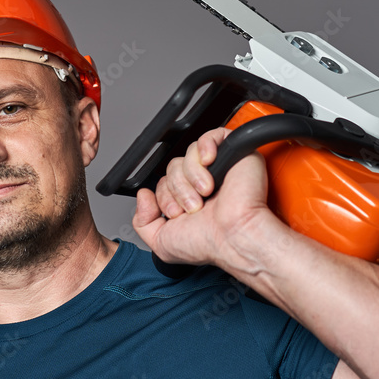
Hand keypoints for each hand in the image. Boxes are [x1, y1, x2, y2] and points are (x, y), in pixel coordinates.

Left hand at [132, 127, 271, 267]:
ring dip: (191, 176)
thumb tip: (143, 196)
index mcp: (189, 201)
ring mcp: (219, 168)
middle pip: (173, 167)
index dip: (164, 196)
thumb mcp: (162, 242)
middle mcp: (204, 184)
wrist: (235, 237)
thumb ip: (142, 221)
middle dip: (177, 189)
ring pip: (188, 154)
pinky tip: (209, 162)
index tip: (175, 213)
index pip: (164, 183)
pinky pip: (212, 135)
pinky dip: (205, 146)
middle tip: (192, 207)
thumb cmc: (208, 243)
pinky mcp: (235, 154)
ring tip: (205, 193)